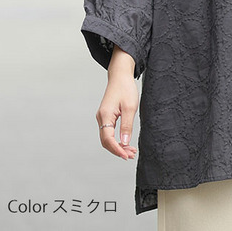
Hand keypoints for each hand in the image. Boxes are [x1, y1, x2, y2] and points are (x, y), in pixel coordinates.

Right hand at [95, 46, 138, 160]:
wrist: (120, 75)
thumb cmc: (125, 88)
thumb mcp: (130, 107)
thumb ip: (127, 125)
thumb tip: (124, 142)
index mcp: (105, 116)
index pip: (108, 139)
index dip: (117, 149)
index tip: (126, 155)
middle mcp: (101, 118)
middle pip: (106, 141)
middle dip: (118, 150)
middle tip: (131, 155)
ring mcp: (102, 117)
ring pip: (107, 137)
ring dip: (118, 145)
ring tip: (131, 151)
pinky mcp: (106, 116)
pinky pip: (109, 132)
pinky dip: (117, 138)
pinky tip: (126, 142)